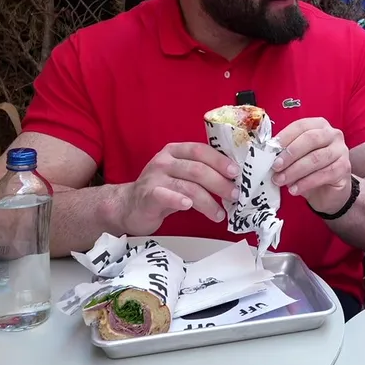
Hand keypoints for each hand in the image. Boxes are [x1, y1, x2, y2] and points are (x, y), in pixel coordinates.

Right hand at [116, 143, 239, 234]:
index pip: (201, 150)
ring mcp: (154, 178)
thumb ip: (201, 173)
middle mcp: (164, 161)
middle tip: (234, 196)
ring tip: (219, 214)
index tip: (236, 173)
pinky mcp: (147, 196)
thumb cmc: (161, 190)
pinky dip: (178, 200)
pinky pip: (164, 196)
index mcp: (175, 151)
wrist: (128, 206)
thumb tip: (233, 180)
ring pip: (188, 186)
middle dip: (220, 183)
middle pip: (198, 169)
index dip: (220, 161)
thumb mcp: (180, 175)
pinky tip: (188, 206)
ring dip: (208, 202)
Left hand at [272, 118, 352, 214]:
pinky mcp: (344, 168)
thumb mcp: (296, 158)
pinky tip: (294, 189)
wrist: (329, 191)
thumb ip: (286, 152)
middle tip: (275, 167)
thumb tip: (268, 155)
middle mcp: (333, 135)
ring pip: (316, 158)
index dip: (284, 137)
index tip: (270, 150)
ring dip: (295, 171)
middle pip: (310, 139)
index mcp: (319, 126)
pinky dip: (306, 182)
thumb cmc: (310, 170)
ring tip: (280, 181)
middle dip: (290, 154)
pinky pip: (323, 174)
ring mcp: (341, 151)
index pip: (301, 126)